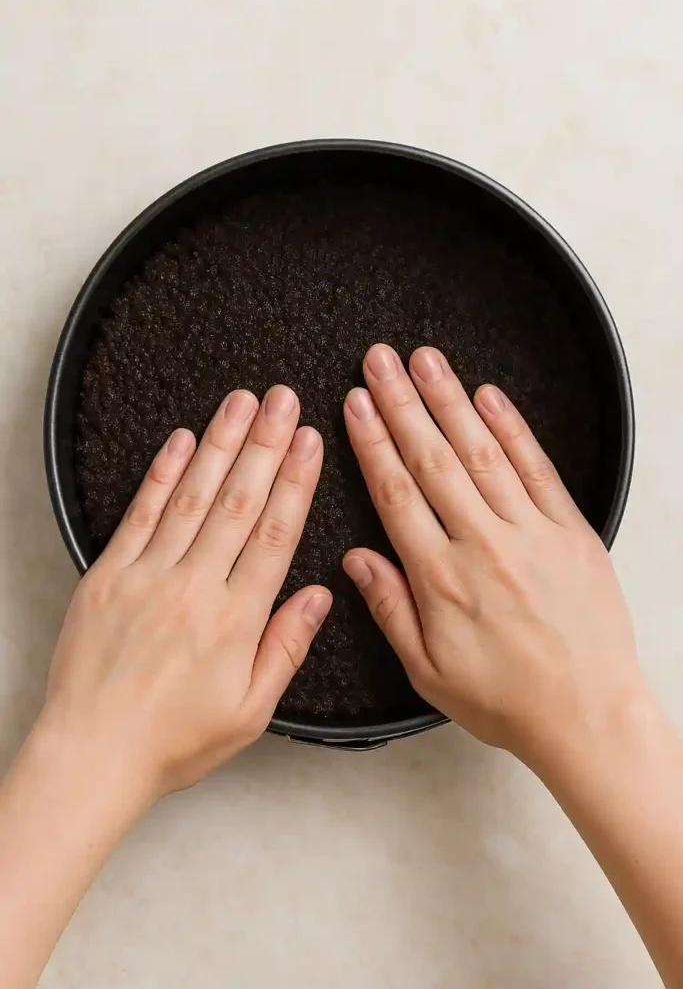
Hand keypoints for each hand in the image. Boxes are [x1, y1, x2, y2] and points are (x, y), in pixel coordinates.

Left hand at [44, 385, 330, 798]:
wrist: (91, 755)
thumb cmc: (172, 742)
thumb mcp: (251, 711)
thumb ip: (287, 647)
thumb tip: (319, 596)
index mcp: (235, 621)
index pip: (275, 534)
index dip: (295, 481)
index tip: (309, 441)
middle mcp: (194, 588)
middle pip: (238, 502)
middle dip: (265, 444)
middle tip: (283, 400)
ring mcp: (147, 577)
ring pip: (192, 496)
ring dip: (220, 444)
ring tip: (242, 403)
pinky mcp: (108, 575)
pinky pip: (140, 514)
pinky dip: (161, 473)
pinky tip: (181, 440)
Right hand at [343, 344, 642, 767]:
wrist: (588, 714)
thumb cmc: (508, 699)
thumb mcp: (428, 670)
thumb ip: (390, 608)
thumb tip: (356, 560)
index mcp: (441, 578)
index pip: (396, 492)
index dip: (372, 441)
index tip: (355, 404)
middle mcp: (483, 544)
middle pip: (432, 458)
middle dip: (401, 402)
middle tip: (380, 360)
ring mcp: (531, 532)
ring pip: (481, 452)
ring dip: (449, 400)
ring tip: (425, 361)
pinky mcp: (571, 531)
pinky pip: (537, 468)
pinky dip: (512, 429)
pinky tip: (489, 397)